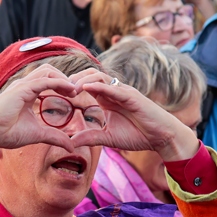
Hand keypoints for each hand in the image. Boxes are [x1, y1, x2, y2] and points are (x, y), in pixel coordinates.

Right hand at [0, 64, 78, 157]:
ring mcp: (22, 85)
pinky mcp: (22, 89)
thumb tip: (71, 146)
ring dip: (64, 79)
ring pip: (48, 71)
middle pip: (49, 71)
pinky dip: (59, 83)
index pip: (48, 80)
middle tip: (77, 92)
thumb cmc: (6, 133)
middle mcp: (24, 85)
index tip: (74, 95)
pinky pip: (45, 80)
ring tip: (75, 91)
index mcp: (26, 92)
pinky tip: (70, 91)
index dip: (62, 84)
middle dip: (65, 78)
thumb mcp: (37, 134)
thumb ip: (54, 137)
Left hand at [70, 71, 199, 161]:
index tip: (55, 93)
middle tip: (59, 87)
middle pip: (89, 76)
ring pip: (99, 78)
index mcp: (106, 99)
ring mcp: (122, 92)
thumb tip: (71, 141)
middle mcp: (113, 92)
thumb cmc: (138, 135)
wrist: (161, 137)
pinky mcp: (132, 96)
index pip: (85, 85)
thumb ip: (90, 137)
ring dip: (83, 80)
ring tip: (70, 87)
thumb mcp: (108, 138)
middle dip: (73, 79)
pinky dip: (99, 87)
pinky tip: (86, 88)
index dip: (70, 86)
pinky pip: (113, 88)